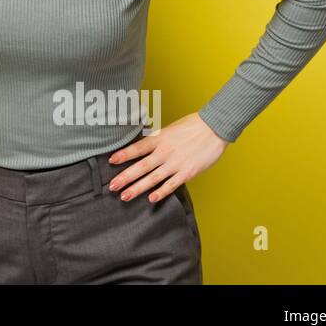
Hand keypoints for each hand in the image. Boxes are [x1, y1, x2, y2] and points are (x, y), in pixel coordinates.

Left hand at [106, 112, 228, 203]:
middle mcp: (165, 152)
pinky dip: (161, 192)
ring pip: (153, 178)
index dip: (123, 155)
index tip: (111, 161)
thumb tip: (141, 147)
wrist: (214, 128)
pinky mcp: (187, 172)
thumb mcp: (169, 129)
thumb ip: (156, 140)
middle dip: (125, 177)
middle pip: (141, 167)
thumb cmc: (192, 126)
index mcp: (159, 138)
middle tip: (111, 186)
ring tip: (124, 196)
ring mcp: (176, 163)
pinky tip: (151, 199)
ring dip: (137, 188)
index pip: (137, 148)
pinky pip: (171, 185)